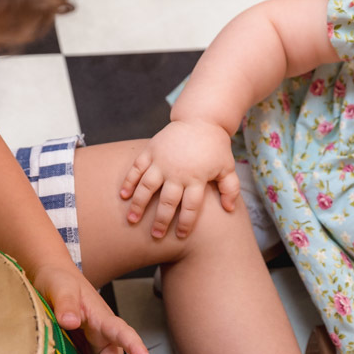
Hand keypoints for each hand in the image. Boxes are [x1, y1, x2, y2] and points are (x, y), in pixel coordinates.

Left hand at [30, 264, 151, 353]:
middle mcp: (105, 334)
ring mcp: (98, 345)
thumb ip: (66, 303)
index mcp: (102, 318)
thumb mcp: (59, 287)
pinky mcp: (89, 352)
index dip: (135, 346)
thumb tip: (70, 321)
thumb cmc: (60, 280)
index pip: (122, 332)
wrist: (55, 278)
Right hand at [120, 120, 240, 238]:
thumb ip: (230, 188)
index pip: (190, 206)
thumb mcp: (227, 166)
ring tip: (132, 220)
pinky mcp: (151, 151)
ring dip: (138, 205)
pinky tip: (123, 196)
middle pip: (167, 201)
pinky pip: (136, 168)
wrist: (200, 119)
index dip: (185, 223)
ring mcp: (162, 161)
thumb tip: (229, 209)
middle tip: (155, 235)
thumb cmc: (215, 146)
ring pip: (147, 187)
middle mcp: (177, 172)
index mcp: (197, 178)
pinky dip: (129, 182)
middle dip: (161, 221)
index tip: (180, 235)